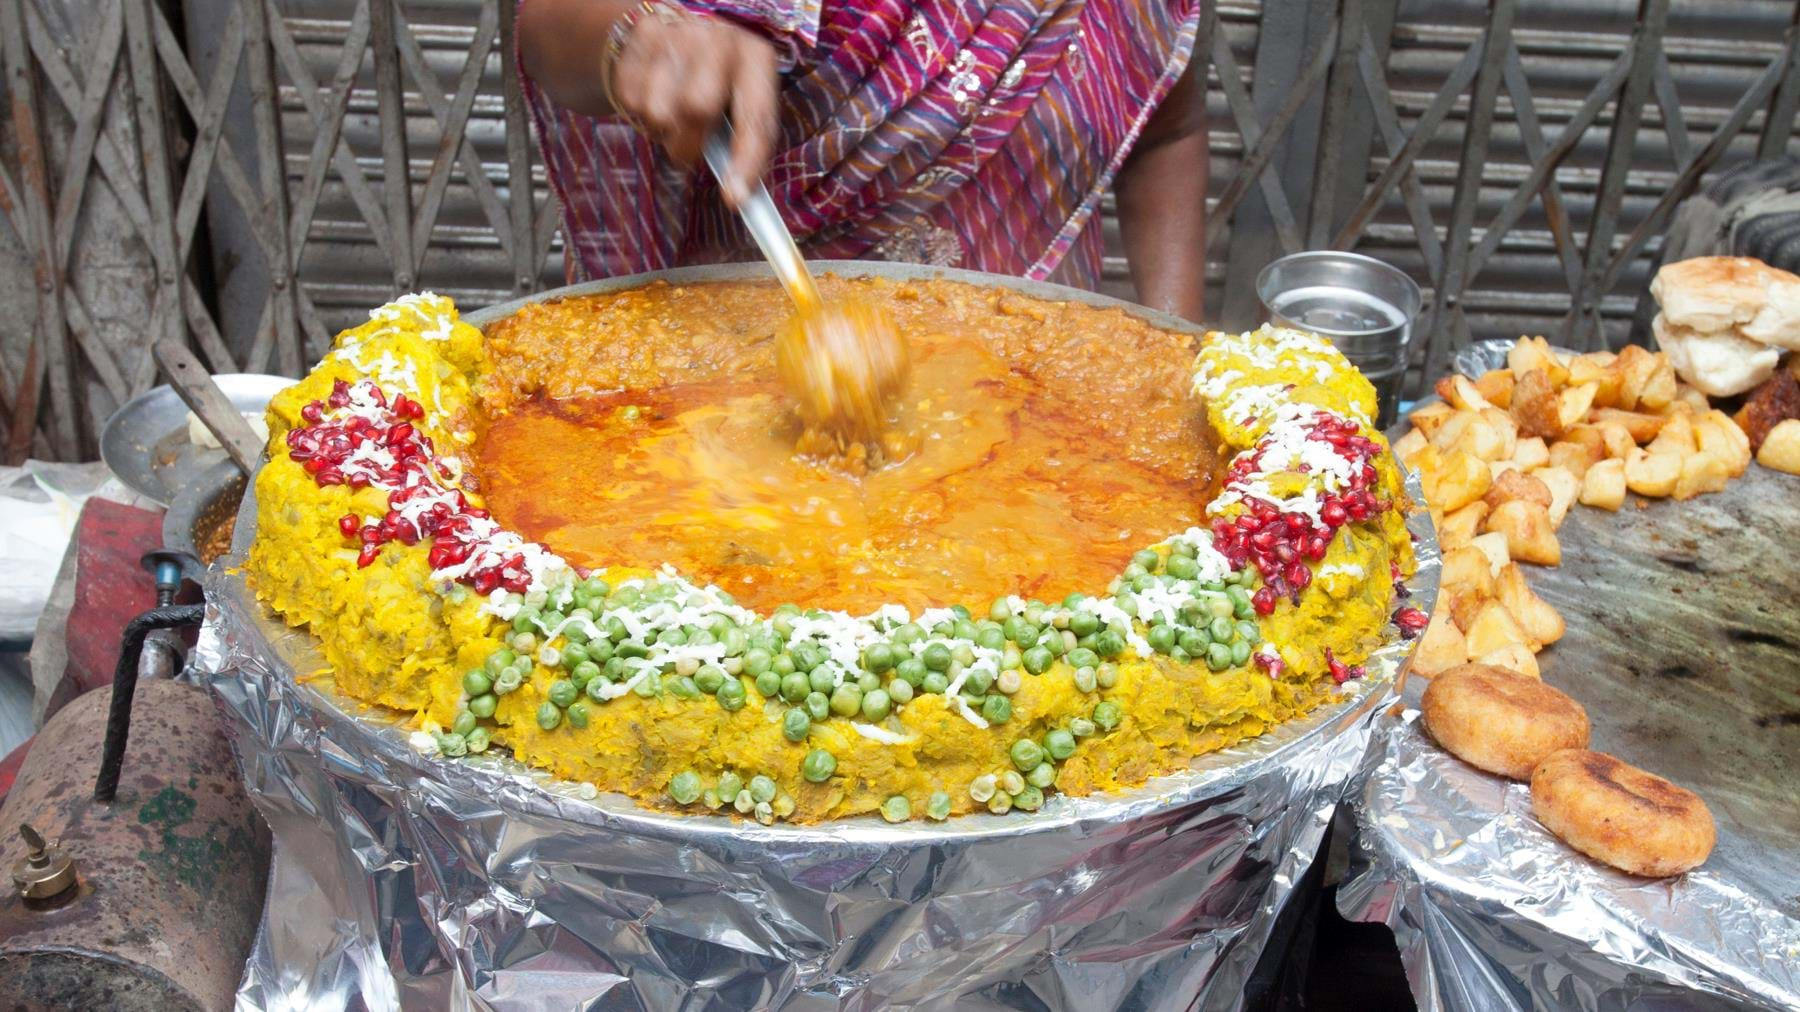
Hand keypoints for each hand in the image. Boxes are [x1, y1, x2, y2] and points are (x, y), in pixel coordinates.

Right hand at [611, 15, 778, 203]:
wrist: (671, 30)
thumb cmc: (715, 80)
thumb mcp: (738, 101)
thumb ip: (741, 139)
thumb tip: (739, 194)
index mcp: (754, 57)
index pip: (754, 118)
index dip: (746, 163)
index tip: (734, 199)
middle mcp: (718, 39)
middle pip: (697, 109)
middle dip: (689, 145)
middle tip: (686, 154)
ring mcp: (678, 33)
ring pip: (658, 110)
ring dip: (662, 130)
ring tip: (671, 117)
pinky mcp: (642, 36)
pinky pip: (632, 99)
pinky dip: (640, 111)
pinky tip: (653, 96)